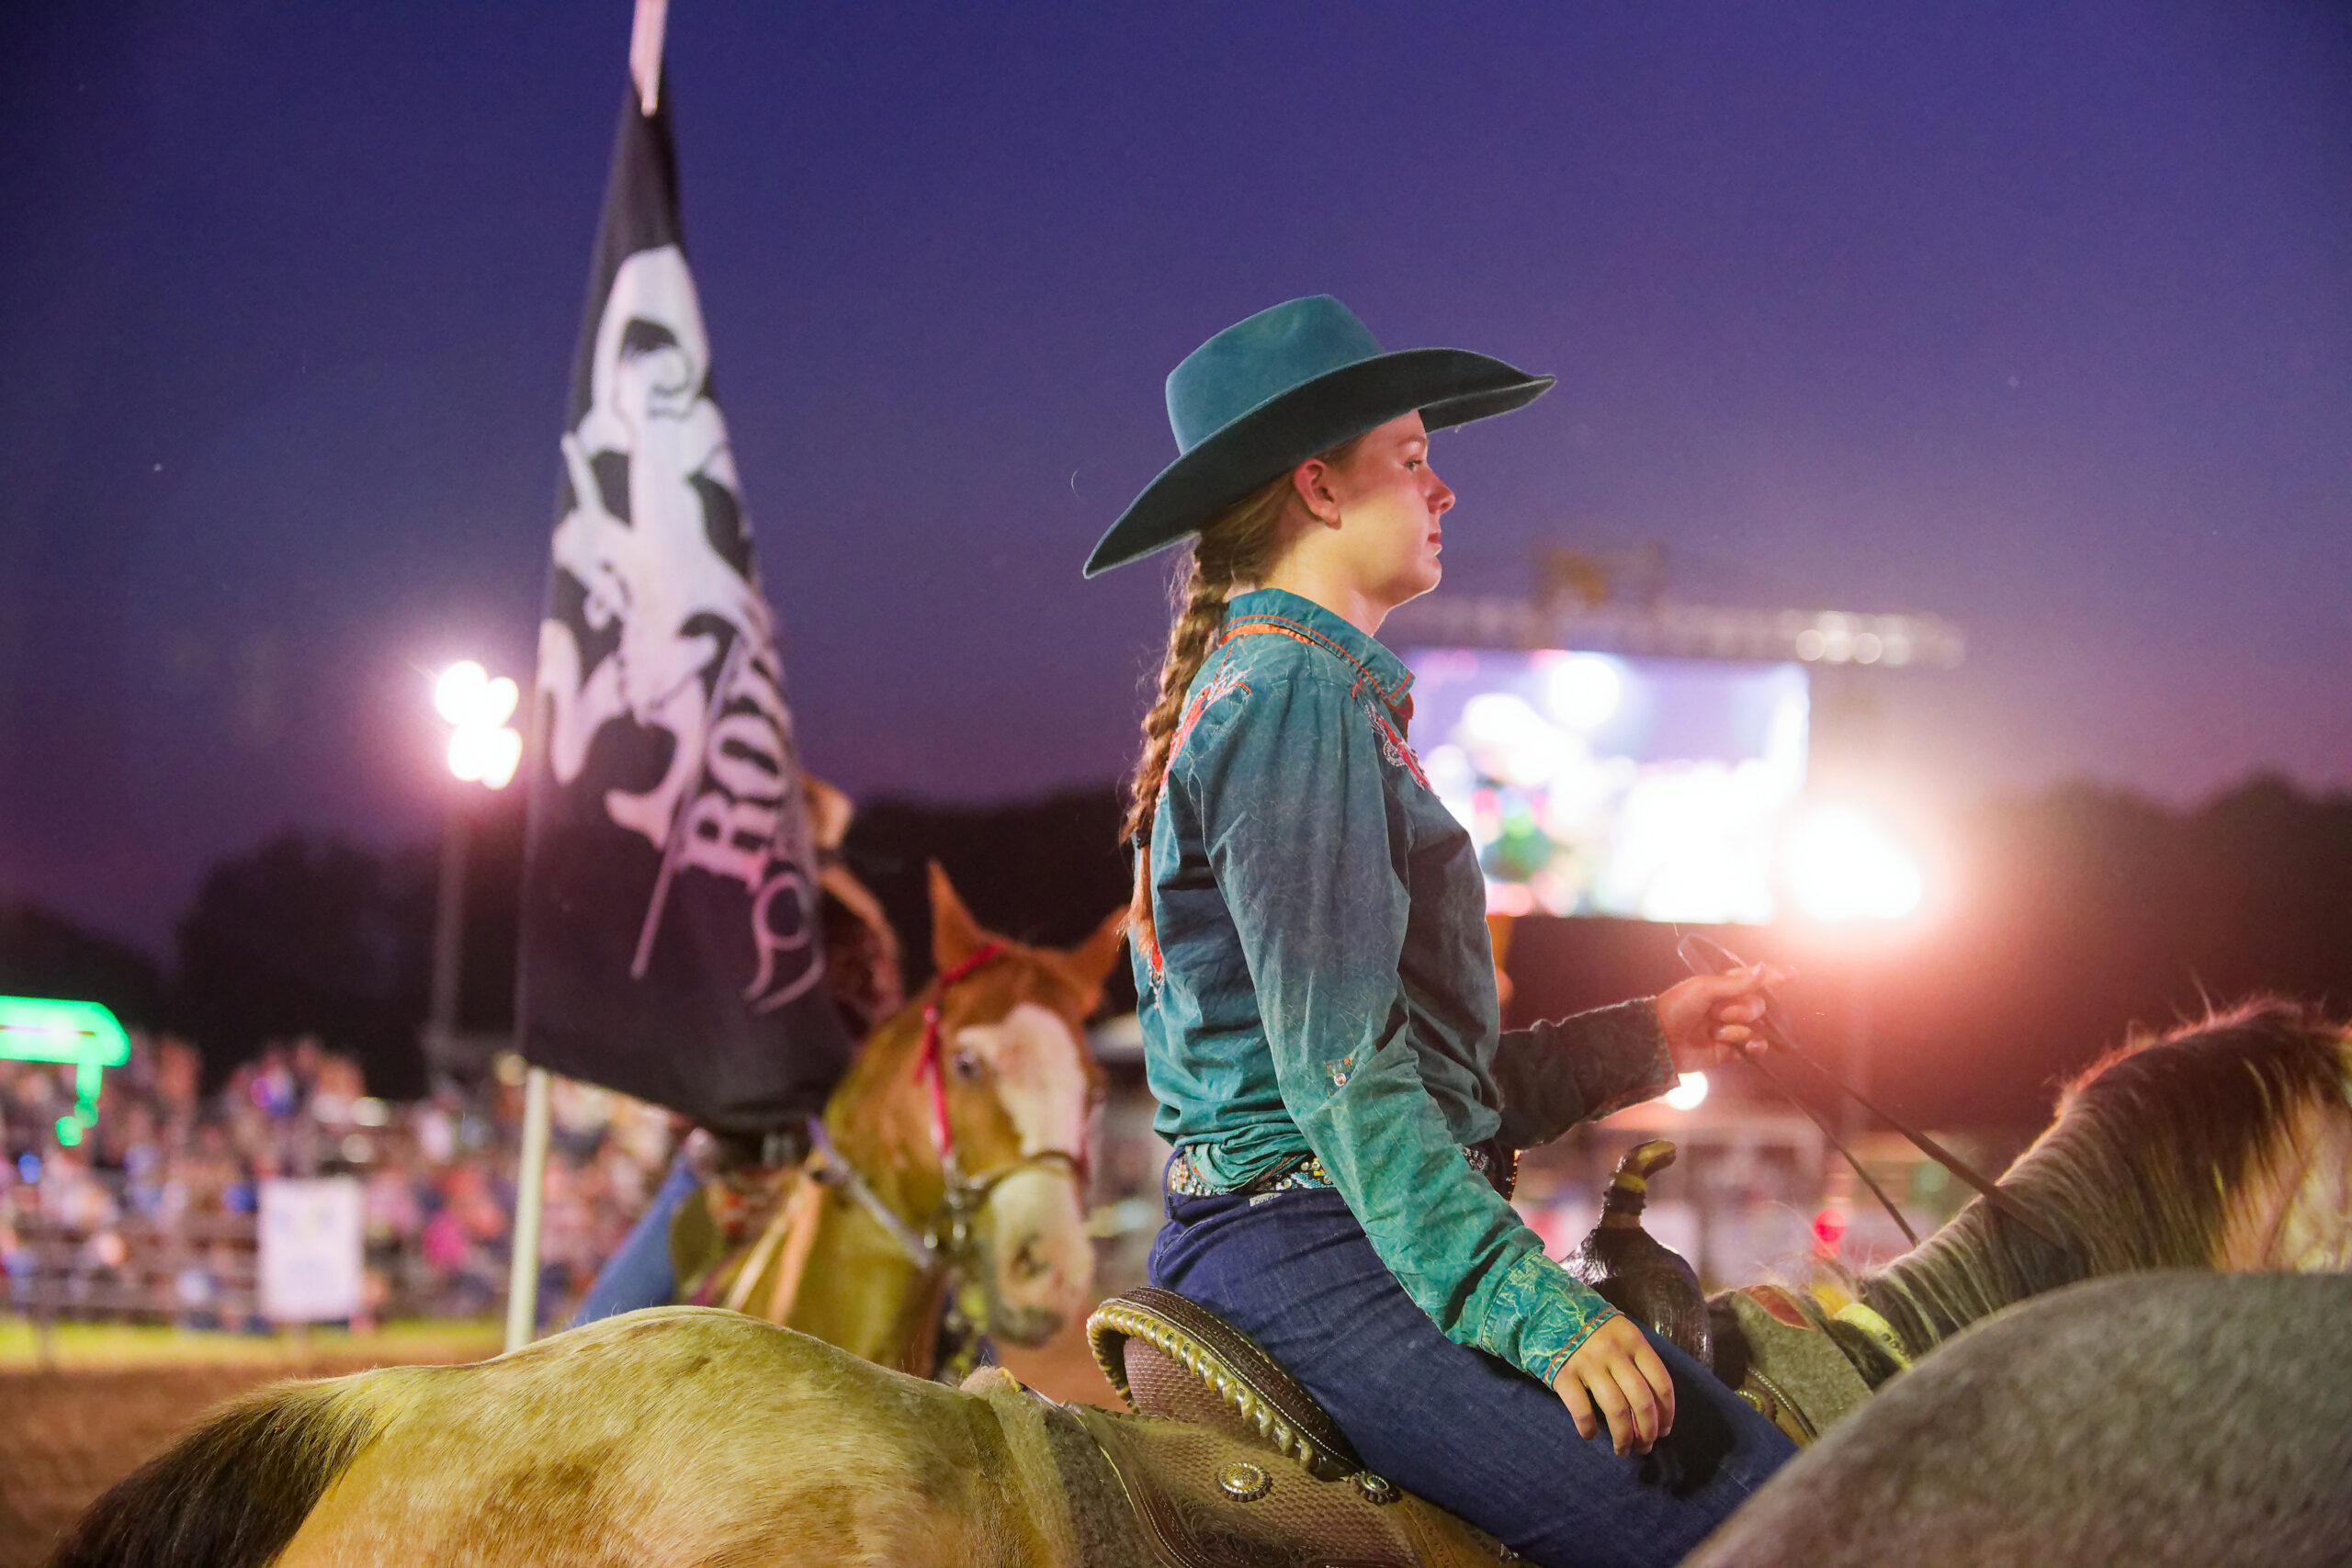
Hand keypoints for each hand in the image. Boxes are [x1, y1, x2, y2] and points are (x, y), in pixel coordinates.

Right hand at [1552, 1314, 1674, 1454]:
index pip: (1661, 1383)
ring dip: (1623, 1437)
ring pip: (1615, 1410)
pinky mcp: (1564, 1374)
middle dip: (1647, 1431)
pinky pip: (1581, 1410)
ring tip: (1622, 1450)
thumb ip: (1636, 1360)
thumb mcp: (1620, 1333)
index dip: (1667, 1413)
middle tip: (1645, 1447)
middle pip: (1641, 1400)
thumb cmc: (1590, 1328)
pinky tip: (1590, 1436)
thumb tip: (1653, 1407)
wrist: (1547, 1309)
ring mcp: (1588, 1363)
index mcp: (1633, 1341)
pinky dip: (1588, 1429)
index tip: (1664, 1430)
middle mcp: (1614, 1352)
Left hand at [1655, 963, 1794, 1073]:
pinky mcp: (1729, 1050)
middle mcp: (1729, 1006)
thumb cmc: (1677, 1007)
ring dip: (1738, 1029)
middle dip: (1741, 1010)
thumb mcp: (1705, 989)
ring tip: (1716, 1033)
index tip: (1794, 974)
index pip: (1753, 978)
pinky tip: (1750, 1046)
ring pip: (1756, 1026)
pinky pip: (1754, 1046)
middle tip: (1716, 1014)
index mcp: (1722, 986)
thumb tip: (1764, 968)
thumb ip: (1737, 983)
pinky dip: (1755, 1045)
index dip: (1774, 975)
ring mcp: (1730, 1028)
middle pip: (1757, 1005)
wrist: (1659, 1040)